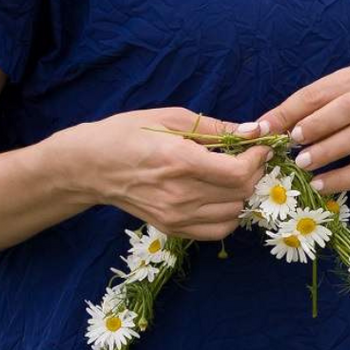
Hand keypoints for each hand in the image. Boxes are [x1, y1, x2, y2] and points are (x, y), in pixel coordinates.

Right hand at [53, 107, 269, 240]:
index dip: (257, 160)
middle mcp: (180, 195)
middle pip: (240, 193)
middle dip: (254, 173)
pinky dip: (229, 215)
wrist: (90, 166)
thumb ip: (216, 128)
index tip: (259, 147)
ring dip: (242, 194)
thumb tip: (253, 130)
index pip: (238, 173)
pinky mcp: (172, 229)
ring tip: (233, 176)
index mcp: (180, 161)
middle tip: (249, 158)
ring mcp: (176, 217)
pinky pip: (217, 231)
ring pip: (234, 213)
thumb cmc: (127, 134)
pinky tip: (221, 197)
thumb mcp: (170, 118)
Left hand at [248, 64, 349, 193]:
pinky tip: (319, 185)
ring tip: (302, 164)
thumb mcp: (328, 112)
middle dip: (315, 124)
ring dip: (327, 151)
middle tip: (291, 141)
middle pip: (346, 107)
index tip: (261, 129)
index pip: (318, 92)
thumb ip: (297, 116)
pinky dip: (341, 178)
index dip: (287, 111)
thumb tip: (253, 130)